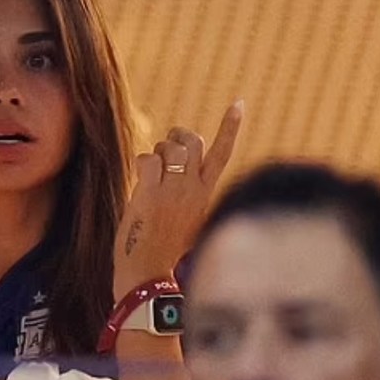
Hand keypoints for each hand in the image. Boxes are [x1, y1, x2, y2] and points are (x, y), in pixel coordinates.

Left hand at [113, 101, 243, 301]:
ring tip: (152, 175)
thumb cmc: (164, 252)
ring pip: (170, 147)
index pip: (223, 154)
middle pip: (193, 141)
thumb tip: (176, 164)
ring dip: (158, 153)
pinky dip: (141, 164)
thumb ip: (188, 193)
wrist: (149, 276)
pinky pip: (148, 160)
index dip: (230, 127)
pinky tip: (140, 184)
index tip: (238, 103)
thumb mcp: (188, 220)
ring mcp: (173, 191)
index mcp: (207, 196)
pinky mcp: (150, 194)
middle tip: (167, 150)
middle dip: (178, 136)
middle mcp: (194, 190)